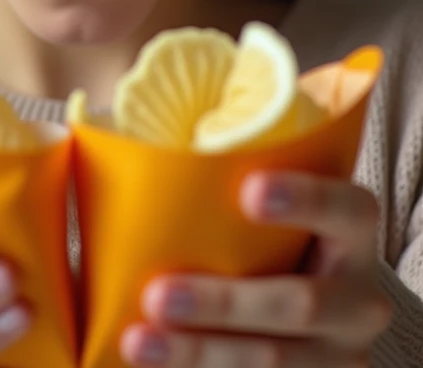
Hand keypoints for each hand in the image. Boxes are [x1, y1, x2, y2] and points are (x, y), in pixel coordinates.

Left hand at [119, 171, 392, 366]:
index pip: (345, 206)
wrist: (314, 312)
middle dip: (223, 303)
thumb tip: (109, 124)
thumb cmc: (270, 233)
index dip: (303, 198)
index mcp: (352, 229)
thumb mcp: (273, 203)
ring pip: (274, 361)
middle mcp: (358, 296)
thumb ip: (225, 177)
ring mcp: (339, 353)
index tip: (246, 190)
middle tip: (158, 294)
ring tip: (138, 340)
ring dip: (199, 353)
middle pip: (301, 303)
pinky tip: (155, 364)